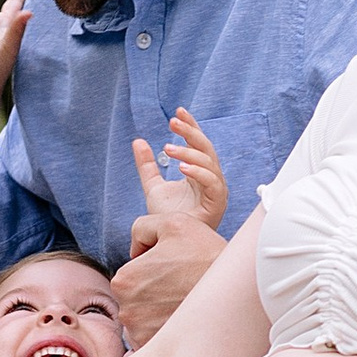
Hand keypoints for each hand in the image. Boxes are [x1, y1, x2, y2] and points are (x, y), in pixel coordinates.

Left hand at [111, 211, 226, 343]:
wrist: (237, 294)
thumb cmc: (207, 257)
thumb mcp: (174, 223)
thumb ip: (142, 228)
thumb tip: (135, 250)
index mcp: (124, 280)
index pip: (130, 274)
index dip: (151, 269)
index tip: (173, 271)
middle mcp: (127, 310)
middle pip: (135, 299)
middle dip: (153, 293)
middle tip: (180, 286)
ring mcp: (141, 334)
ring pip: (144, 320)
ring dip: (158, 314)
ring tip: (184, 302)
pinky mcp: (156, 350)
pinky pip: (153, 339)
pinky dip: (165, 331)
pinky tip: (183, 319)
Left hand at [132, 107, 227, 228]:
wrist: (172, 245)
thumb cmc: (171, 219)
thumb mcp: (154, 187)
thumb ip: (147, 166)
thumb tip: (138, 141)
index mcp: (199, 172)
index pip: (197, 143)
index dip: (190, 126)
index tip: (178, 112)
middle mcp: (210, 178)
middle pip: (205, 148)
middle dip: (191, 132)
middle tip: (173, 122)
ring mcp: (216, 190)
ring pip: (209, 162)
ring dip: (189, 152)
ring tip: (168, 148)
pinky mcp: (218, 203)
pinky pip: (213, 182)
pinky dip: (199, 172)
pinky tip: (182, 167)